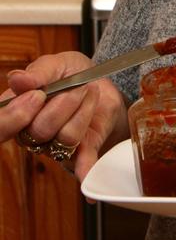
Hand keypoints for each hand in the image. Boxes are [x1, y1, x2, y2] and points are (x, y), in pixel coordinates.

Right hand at [1, 52, 127, 181]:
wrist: (101, 82)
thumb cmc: (71, 73)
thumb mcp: (56, 64)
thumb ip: (38, 72)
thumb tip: (16, 79)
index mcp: (18, 109)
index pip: (3, 125)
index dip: (17, 116)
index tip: (39, 95)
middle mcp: (32, 132)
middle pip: (40, 130)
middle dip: (64, 103)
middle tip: (78, 86)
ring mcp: (54, 144)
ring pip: (65, 136)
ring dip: (83, 109)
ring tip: (90, 91)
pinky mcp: (80, 150)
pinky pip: (81, 162)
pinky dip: (84, 167)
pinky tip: (87, 175)